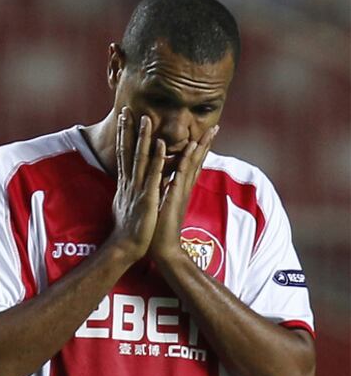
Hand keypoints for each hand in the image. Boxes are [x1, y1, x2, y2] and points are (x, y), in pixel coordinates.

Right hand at [110, 107, 164, 260]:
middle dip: (128, 130)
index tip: (123, 119)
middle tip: (128, 110)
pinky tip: (161, 145)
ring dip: (143, 138)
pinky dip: (158, 159)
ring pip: (141, 158)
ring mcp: (138, 190)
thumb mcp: (125, 207)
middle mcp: (130, 184)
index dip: (123, 137)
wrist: (126, 248)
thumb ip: (126, 194)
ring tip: (146, 119)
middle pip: (127, 151)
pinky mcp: (148, 198)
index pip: (123, 155)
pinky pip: (153, 175)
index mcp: (126, 185)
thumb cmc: (129, 231)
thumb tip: (125, 186)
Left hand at [149, 126, 217, 262]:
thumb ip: (167, 193)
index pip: (190, 165)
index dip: (198, 149)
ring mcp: (181, 192)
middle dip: (206, 144)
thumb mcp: (163, 205)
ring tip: (209, 131)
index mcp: (180, 189)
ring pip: (192, 165)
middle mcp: (183, 188)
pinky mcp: (175, 197)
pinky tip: (190, 148)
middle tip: (216, 127)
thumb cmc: (160, 229)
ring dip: (200, 147)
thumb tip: (166, 183)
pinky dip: (186, 161)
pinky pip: (181, 175)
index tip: (204, 134)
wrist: (163, 248)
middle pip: (196, 161)